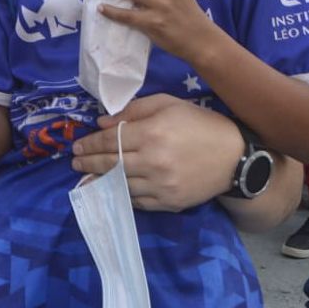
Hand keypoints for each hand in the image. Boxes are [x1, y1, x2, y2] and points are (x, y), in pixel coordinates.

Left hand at [71, 94, 241, 210]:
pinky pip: (139, 201)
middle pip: (111, 164)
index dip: (90, 144)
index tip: (77, 146)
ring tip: (86, 178)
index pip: (110, 141)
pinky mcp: (170, 203)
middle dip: (88, 163)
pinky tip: (112, 190)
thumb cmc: (198, 123)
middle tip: (74, 163)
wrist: (234, 157)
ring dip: (100, 181)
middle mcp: (154, 162)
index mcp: (152, 134)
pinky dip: (122, 195)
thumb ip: (133, 111)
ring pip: (121, 185)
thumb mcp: (166, 104)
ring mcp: (162, 186)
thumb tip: (101, 123)